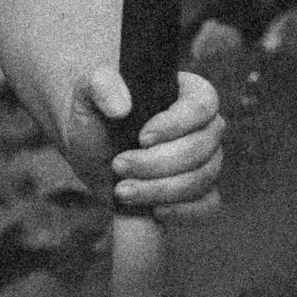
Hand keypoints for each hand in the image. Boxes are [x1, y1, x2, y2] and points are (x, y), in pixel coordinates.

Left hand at [65, 67, 223, 219]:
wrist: (92, 151)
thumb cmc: (97, 115)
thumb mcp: (88, 93)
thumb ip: (100, 84)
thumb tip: (121, 107)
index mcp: (189, 93)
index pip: (202, 106)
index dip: (176, 125)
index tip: (141, 137)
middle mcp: (205, 126)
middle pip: (202, 148)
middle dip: (157, 163)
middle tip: (118, 165)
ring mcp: (206, 161)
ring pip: (203, 178)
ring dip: (160, 189)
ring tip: (121, 191)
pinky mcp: (199, 192)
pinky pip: (208, 205)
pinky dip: (184, 211)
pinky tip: (154, 211)